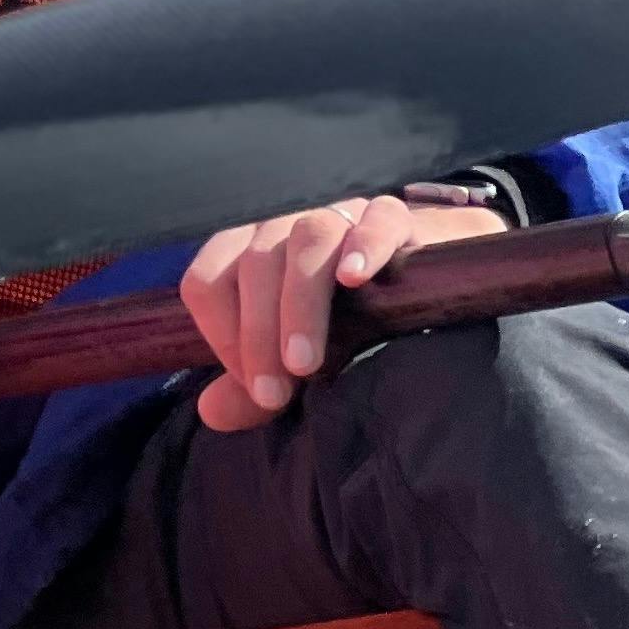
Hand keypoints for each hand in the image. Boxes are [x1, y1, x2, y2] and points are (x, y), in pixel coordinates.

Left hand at [182, 195, 508, 430]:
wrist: (421, 280)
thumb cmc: (342, 321)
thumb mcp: (295, 358)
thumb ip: (250, 387)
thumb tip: (210, 413)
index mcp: (247, 255)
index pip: (207, 280)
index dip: (221, 334)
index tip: (255, 387)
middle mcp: (285, 227)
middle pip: (256, 263)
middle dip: (258, 333)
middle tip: (274, 394)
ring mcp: (339, 215)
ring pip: (309, 238)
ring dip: (301, 302)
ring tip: (305, 362)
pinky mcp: (393, 217)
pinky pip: (377, 218)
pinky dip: (365, 245)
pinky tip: (357, 279)